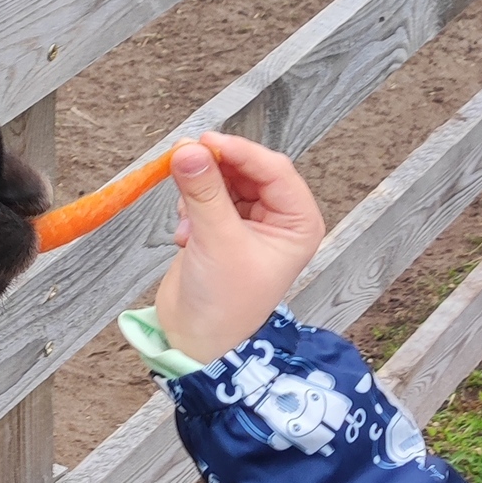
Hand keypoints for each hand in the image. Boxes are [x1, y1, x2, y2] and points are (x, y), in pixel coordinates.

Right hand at [151, 133, 326, 366]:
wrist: (196, 341)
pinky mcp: (221, 227)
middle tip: (183, 160)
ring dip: (200, 190)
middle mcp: (278, 218)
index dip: (240, 152)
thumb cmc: (224, 303)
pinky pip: (206, 195)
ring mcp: (249, 222)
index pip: (274, 170)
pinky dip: (190, 206)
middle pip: (247, 170)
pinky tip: (184, 235)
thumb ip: (203, 192)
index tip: (205, 141)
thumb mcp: (217, 242)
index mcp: (298, 222)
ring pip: (224, 180)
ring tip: (186, 218)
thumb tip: (188, 149)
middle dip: (216, 168)